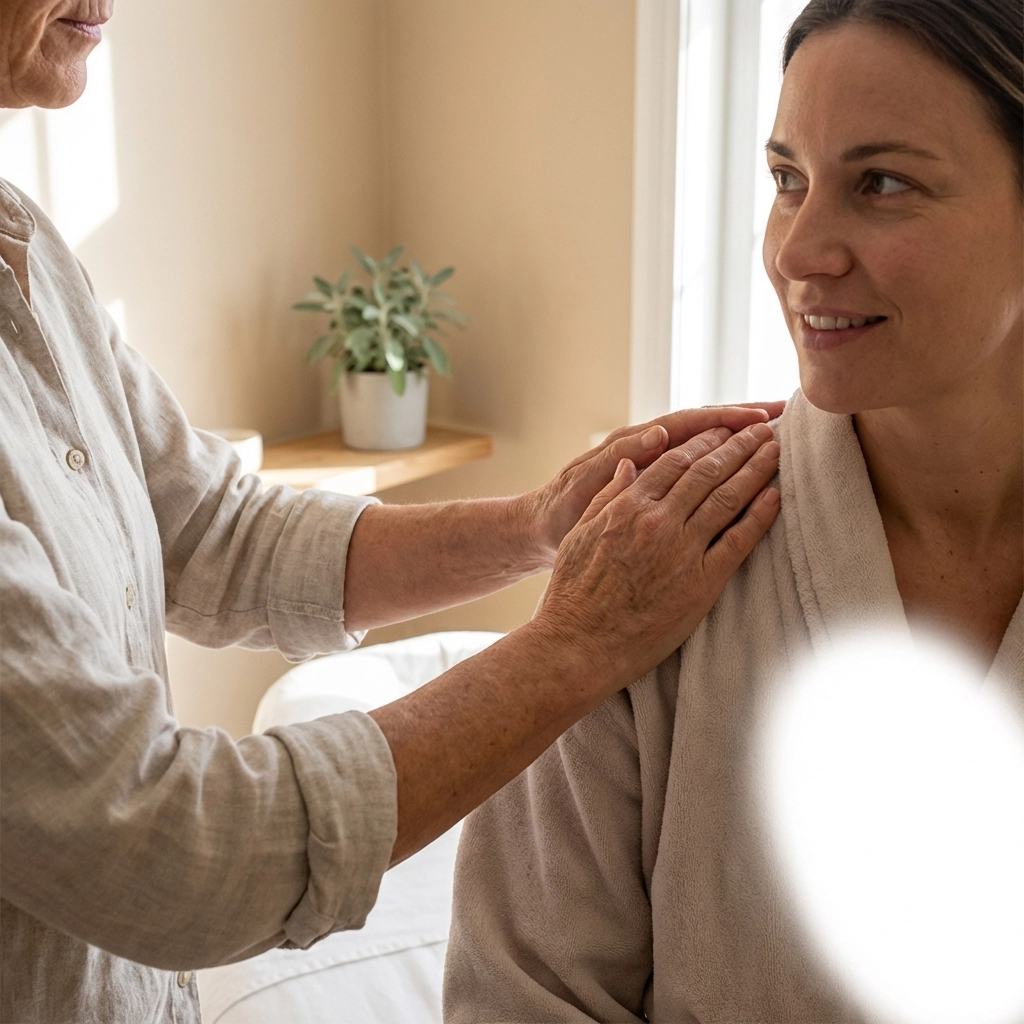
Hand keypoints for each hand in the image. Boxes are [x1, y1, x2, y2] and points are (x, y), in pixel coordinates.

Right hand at [533, 422, 780, 686]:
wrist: (578, 645)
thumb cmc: (572, 594)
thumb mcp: (580, 535)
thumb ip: (606, 497)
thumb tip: (627, 465)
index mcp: (628, 506)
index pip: (675, 461)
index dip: (704, 441)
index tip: (724, 430)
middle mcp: (658, 521)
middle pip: (708, 472)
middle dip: (738, 446)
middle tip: (762, 429)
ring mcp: (682, 551)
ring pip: (728, 498)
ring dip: (755, 470)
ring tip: (775, 450)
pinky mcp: (701, 584)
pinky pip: (738, 541)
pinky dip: (760, 515)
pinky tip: (776, 496)